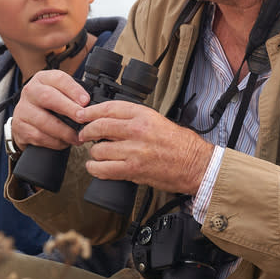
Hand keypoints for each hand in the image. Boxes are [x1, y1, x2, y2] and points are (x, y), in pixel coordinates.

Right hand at [10, 69, 90, 150]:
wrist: (27, 122)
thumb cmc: (50, 107)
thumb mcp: (60, 94)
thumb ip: (74, 96)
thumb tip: (95, 106)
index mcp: (43, 79)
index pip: (58, 78)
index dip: (73, 89)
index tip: (86, 101)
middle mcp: (30, 91)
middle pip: (48, 97)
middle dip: (68, 108)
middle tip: (82, 118)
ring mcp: (22, 109)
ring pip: (43, 120)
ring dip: (64, 131)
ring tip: (77, 137)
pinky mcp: (19, 127)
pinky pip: (39, 136)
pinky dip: (55, 142)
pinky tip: (64, 142)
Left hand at [77, 100, 214, 194]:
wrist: (196, 164)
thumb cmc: (181, 144)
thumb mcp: (158, 120)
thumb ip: (134, 119)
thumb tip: (110, 120)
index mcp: (143, 115)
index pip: (108, 108)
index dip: (90, 112)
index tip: (82, 115)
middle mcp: (137, 130)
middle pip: (99, 127)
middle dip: (86, 132)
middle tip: (83, 135)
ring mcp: (134, 151)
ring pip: (98, 150)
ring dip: (93, 153)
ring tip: (96, 154)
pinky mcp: (133, 170)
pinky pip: (104, 169)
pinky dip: (95, 169)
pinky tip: (96, 167)